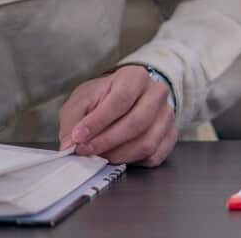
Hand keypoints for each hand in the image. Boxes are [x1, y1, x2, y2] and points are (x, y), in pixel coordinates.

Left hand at [58, 65, 176, 166]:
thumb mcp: (82, 101)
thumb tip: (69, 146)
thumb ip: (73, 121)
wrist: (126, 98)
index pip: (121, 100)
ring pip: (147, 142)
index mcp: (135, 77)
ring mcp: (168, 115)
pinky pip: (155, 156)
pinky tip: (118, 156)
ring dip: (118, 155)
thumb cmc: (102, 98)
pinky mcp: (171, 134)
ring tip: (99, 156)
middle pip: (137, 123)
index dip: (98, 122)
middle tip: (85, 151)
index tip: (78, 137)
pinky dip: (133, 162)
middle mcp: (157, 93)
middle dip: (107, 141)